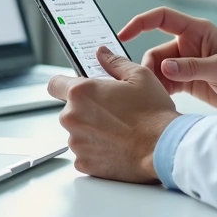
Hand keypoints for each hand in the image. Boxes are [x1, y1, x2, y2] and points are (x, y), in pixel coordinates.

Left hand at [46, 46, 180, 182]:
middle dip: (87, 110)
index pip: (54, 84)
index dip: (64, 85)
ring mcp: (76, 142)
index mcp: (82, 92)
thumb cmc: (153, 114)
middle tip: (113, 111)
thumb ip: (114, 63)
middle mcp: (73, 117)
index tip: (74, 89)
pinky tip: (117, 145)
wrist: (162, 148)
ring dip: (92, 131)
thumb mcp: (139, 76)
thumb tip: (102, 54)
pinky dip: (97, 150)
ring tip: (118, 130)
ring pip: (78, 133)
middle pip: (70, 110)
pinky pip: (84, 153)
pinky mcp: (83, 163)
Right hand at [119, 7, 216, 115]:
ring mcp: (186, 63)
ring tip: (153, 97)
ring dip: (153, 82)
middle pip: (154, 51)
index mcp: (196, 31)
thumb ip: (193, 68)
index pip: (161, 18)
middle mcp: (188, 45)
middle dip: (147, 68)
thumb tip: (165, 68)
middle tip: (146, 86)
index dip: (140, 23)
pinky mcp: (186, 81)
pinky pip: (165, 83)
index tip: (123, 35)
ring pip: (157, 69)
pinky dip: (160, 91)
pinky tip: (160, 102)